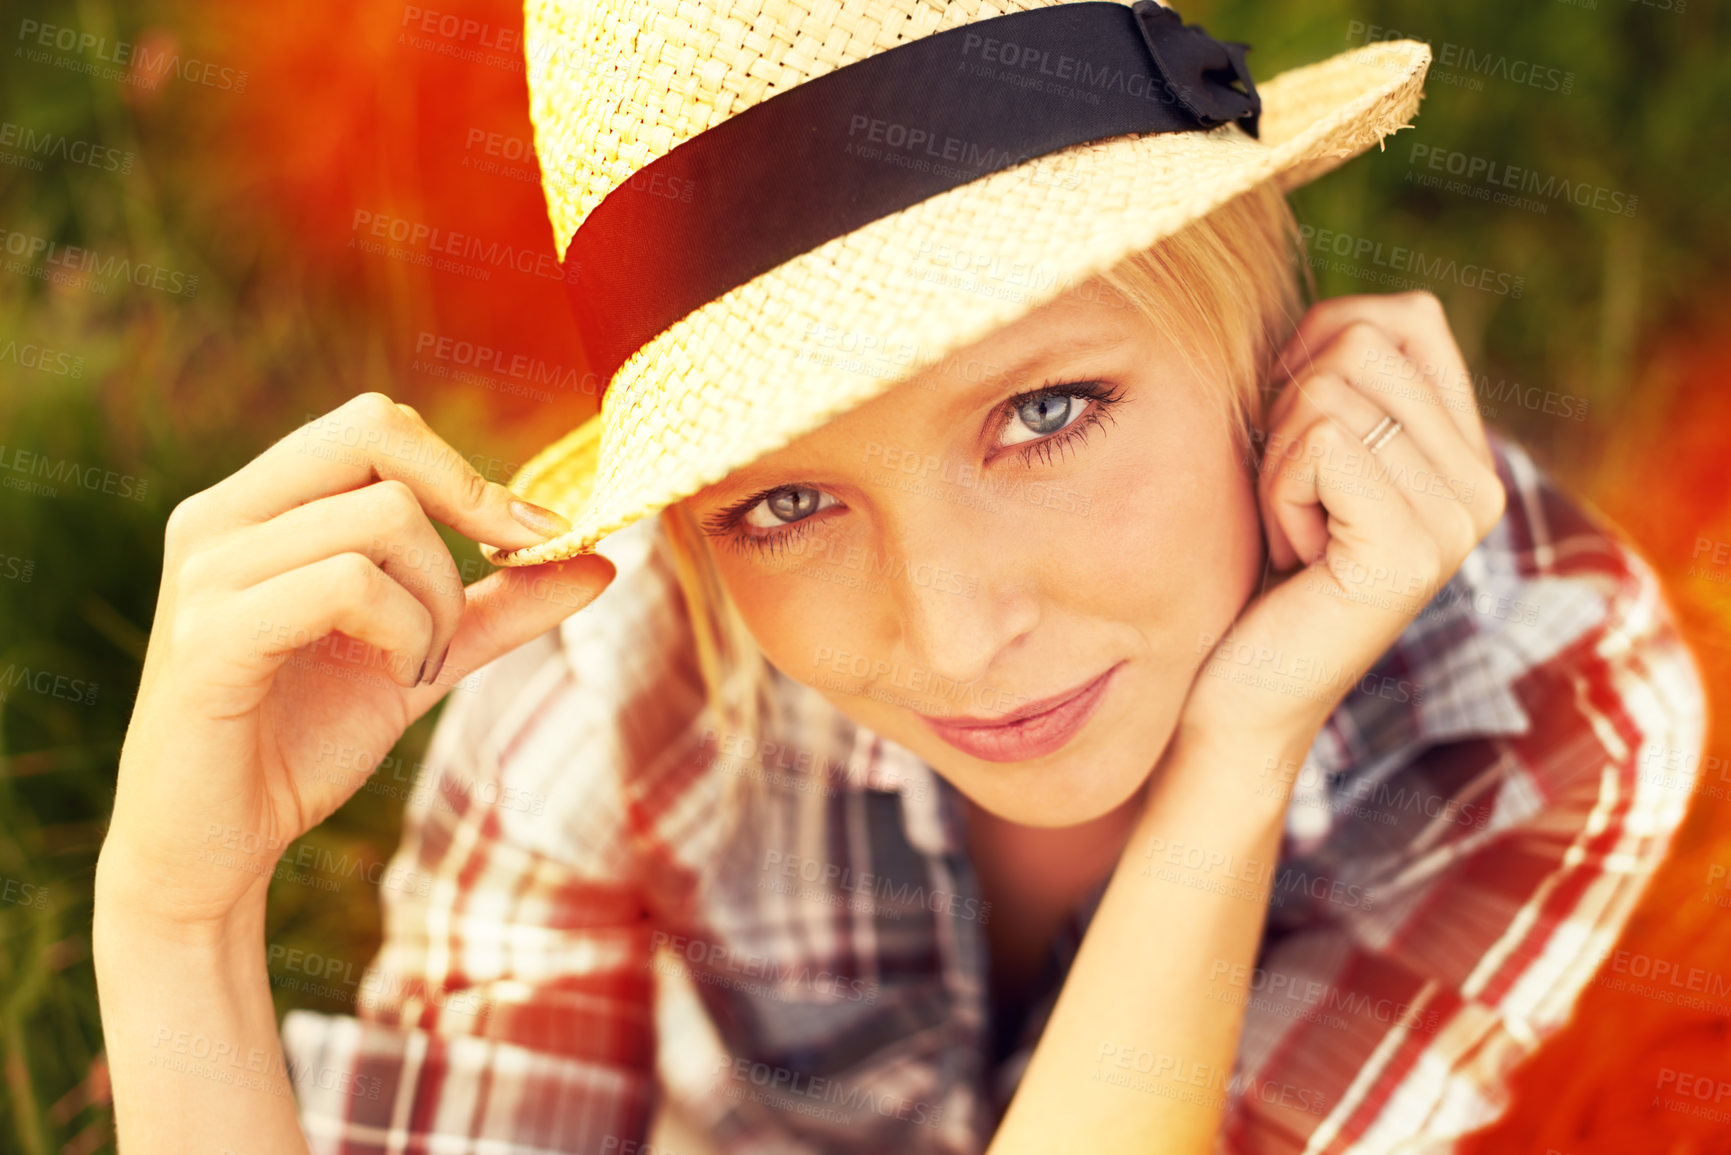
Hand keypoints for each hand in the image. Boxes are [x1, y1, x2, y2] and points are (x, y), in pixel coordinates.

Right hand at [96, 392, 613, 931]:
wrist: (212, 849)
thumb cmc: (302, 743)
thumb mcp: (424, 657)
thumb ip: (501, 606)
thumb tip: (602, 560)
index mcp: (258, 506)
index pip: (375, 424)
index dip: (468, 471)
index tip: (534, 537)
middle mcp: (220, 519)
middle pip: (376, 434)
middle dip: (466, 505)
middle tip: (495, 581)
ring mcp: (208, 573)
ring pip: (384, 517)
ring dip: (440, 600)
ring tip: (420, 664)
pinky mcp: (209, 638)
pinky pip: (350, 586)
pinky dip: (407, 633)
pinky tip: (397, 680)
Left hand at [1177, 291, 1506, 753]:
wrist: (1236, 698)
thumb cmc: (1250, 571)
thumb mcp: (1297, 457)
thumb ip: (1333, 381)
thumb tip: (1326, 308)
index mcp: (1463, 454)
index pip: (1404, 315)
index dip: (1317, 348)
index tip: (1292, 436)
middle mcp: (1481, 485)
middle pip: (1360, 339)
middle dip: (1287, 411)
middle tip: (1289, 501)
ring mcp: (1456, 521)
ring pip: (1331, 390)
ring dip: (1276, 459)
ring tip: (1292, 533)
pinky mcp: (1412, 550)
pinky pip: (1320, 444)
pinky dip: (1276, 493)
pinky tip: (1295, 559)